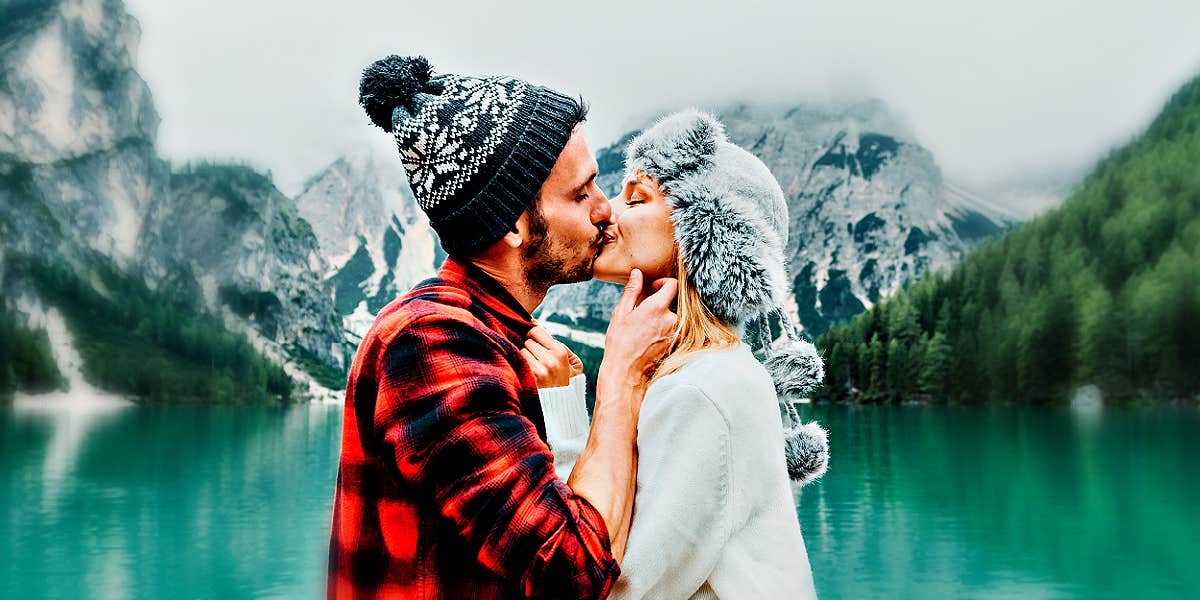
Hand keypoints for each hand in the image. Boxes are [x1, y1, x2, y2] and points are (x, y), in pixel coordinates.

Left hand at [521, 326, 581, 387]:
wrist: (560, 406)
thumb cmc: (566, 381)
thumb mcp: (573, 363)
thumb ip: (559, 344)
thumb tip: (536, 326)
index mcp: (560, 353)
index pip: (536, 330)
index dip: (531, 331)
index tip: (530, 334)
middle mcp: (549, 360)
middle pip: (527, 340)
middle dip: (530, 345)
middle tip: (535, 354)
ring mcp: (537, 370)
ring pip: (521, 350)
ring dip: (525, 355)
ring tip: (533, 364)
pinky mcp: (528, 378)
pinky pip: (518, 361)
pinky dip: (521, 363)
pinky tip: (527, 369)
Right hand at [601, 268, 678, 388]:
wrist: (626, 372)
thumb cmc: (620, 343)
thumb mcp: (621, 313)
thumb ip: (632, 290)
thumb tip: (637, 273)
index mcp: (657, 307)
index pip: (672, 284)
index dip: (663, 282)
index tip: (653, 288)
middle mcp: (671, 319)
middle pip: (672, 301)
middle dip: (659, 303)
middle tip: (643, 312)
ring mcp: (675, 333)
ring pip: (672, 316)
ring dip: (661, 317)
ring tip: (644, 329)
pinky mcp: (676, 344)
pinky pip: (673, 330)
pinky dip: (664, 330)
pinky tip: (649, 339)